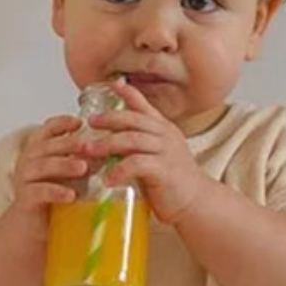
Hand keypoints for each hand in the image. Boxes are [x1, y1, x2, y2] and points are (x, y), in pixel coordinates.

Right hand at [10, 115, 86, 229]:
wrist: (32, 228)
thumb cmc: (53, 198)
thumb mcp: (68, 176)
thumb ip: (82, 162)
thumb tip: (111, 154)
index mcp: (39, 151)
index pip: (47, 130)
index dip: (62, 123)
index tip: (80, 122)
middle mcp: (29, 161)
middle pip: (47, 146)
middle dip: (69, 144)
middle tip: (89, 146)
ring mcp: (25, 180)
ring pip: (43, 166)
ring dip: (64, 165)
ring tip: (82, 168)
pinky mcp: (26, 199)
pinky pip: (40, 192)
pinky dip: (56, 192)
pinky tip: (71, 195)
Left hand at [83, 80, 205, 223]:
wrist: (197, 201)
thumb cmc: (174, 182)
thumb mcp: (158, 156)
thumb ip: (140, 148)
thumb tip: (113, 146)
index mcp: (163, 130)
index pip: (145, 106)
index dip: (129, 93)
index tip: (113, 84)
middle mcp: (165, 136)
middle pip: (133, 119)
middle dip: (109, 118)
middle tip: (90, 121)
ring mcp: (165, 151)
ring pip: (131, 139)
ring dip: (107, 144)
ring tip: (89, 150)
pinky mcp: (163, 170)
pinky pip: (136, 164)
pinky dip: (119, 170)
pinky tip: (108, 178)